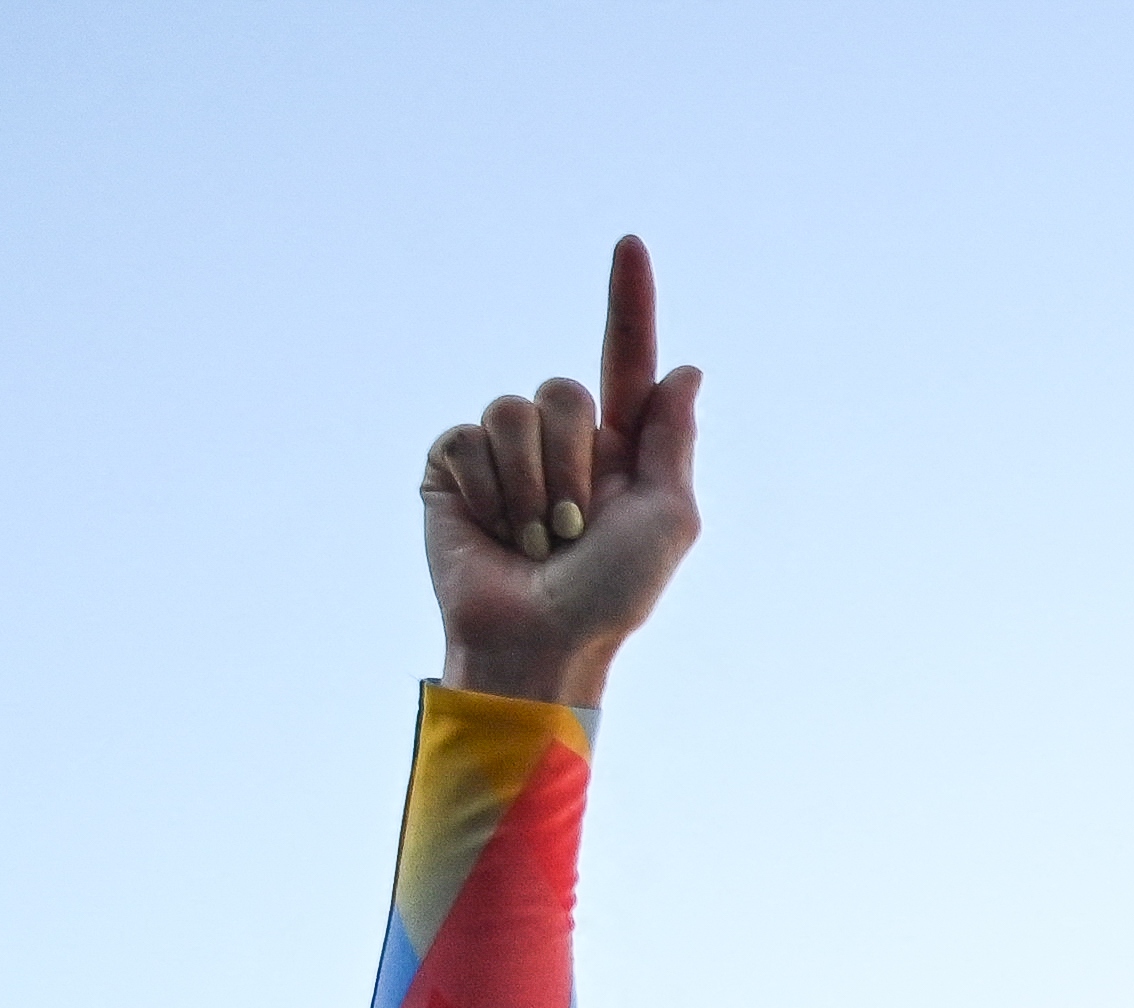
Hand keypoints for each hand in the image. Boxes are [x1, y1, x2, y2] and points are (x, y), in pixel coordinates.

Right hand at [428, 238, 705, 706]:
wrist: (539, 639)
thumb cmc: (611, 594)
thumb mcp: (667, 521)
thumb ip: (672, 441)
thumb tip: (682, 369)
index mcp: (620, 449)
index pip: (623, 359)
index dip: (628, 302)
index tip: (631, 242)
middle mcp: (560, 441)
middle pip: (562, 389)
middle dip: (573, 463)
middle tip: (573, 528)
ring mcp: (502, 451)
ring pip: (513, 410)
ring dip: (530, 485)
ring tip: (533, 536)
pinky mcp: (451, 465)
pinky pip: (466, 438)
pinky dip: (485, 489)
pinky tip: (489, 528)